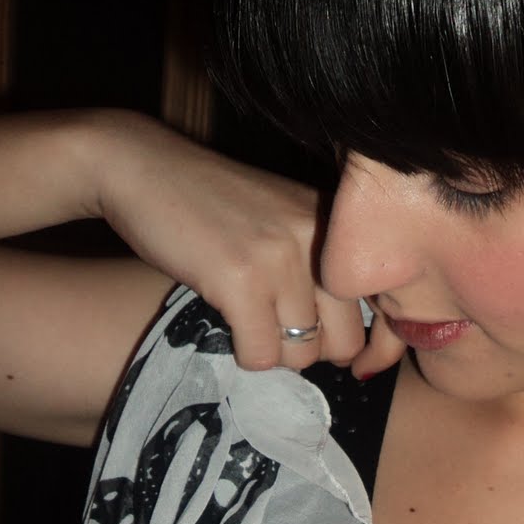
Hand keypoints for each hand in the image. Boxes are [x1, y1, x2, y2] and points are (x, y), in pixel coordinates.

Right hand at [92, 111, 381, 373]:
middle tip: (277, 331)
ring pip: (302, 354)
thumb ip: (319, 265)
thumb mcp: (283, 220)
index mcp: (337, 225)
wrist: (142, 168)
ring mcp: (282, 259)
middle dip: (310, 351)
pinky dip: (243, 353)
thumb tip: (352, 345)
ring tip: (248, 321)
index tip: (343, 355)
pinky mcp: (241, 280)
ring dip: (272, 351)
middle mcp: (320, 240)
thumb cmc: (211, 204)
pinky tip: (227, 323)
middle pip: (344, 343)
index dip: (366, 344)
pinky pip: (261, 354)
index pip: (382, 306)